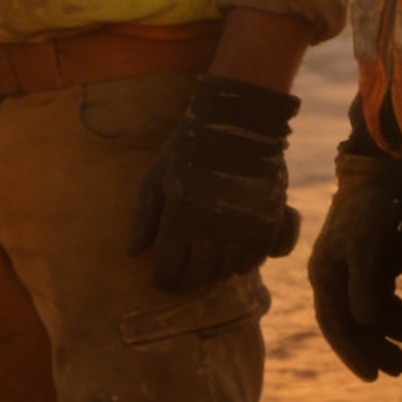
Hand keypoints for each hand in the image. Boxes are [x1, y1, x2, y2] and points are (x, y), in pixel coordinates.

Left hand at [125, 75, 298, 292]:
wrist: (238, 121)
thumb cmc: (189, 146)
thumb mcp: (157, 176)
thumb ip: (144, 216)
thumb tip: (132, 252)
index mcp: (181, 220)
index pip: (169, 269)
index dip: (162, 279)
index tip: (159, 279)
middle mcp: (214, 230)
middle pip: (198, 275)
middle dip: (186, 280)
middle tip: (181, 277)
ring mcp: (244, 228)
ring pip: (227, 271)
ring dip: (214, 273)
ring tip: (206, 267)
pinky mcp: (269, 222)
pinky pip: (255, 259)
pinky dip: (242, 263)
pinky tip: (232, 257)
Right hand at [306, 150, 401, 380]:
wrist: (379, 173)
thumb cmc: (369, 209)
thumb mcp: (365, 246)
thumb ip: (363, 285)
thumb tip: (363, 321)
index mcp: (324, 273)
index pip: (335, 323)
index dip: (352, 351)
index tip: (372, 375)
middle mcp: (333, 274)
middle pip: (350, 324)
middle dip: (372, 349)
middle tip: (396, 372)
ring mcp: (350, 268)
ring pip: (365, 313)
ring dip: (385, 333)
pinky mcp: (369, 261)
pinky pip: (378, 297)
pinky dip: (392, 312)